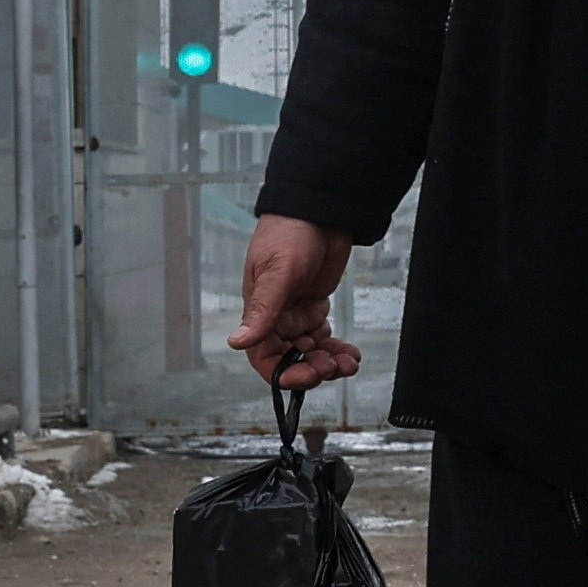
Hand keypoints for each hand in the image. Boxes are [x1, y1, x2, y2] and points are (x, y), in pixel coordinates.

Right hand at [235, 213, 360, 391]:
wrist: (321, 210)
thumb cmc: (290, 232)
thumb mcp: (277, 273)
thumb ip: (261, 311)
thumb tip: (237, 341)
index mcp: (259, 311)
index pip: (264, 357)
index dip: (284, 373)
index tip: (308, 376)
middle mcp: (276, 317)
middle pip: (290, 359)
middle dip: (313, 369)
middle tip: (334, 366)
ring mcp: (296, 313)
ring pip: (310, 352)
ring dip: (328, 362)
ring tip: (348, 361)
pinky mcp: (315, 306)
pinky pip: (324, 338)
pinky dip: (337, 348)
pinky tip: (350, 352)